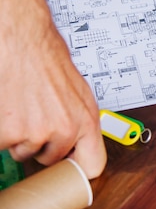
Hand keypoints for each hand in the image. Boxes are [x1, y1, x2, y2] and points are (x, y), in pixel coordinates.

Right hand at [0, 0, 105, 178]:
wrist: (20, 37)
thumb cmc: (46, 57)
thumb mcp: (75, 90)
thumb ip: (78, 118)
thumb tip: (79, 142)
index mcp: (86, 119)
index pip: (93, 165)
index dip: (79, 170)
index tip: (71, 171)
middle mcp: (64, 130)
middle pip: (51, 158)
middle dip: (42, 142)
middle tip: (37, 113)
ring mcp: (34, 133)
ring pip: (24, 149)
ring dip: (20, 132)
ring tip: (23, 101)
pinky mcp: (8, 132)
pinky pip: (3, 143)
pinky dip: (3, 127)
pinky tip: (9, 103)